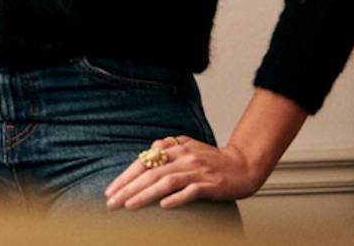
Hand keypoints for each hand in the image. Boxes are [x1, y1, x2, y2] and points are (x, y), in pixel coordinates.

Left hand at [104, 135, 264, 210]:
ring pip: (165, 181)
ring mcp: (197, 169)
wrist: (242, 165)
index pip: (143, 161)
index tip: (110, 191)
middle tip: (111, 202)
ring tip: (128, 206)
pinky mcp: (211, 184)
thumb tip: (145, 156)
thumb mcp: (186, 148)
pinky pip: (191, 191)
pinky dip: (177, 198)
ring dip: (144, 194)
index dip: (125, 176)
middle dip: (128, 188)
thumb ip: (166, 150)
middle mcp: (183, 156)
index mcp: (174, 147)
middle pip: (150, 172)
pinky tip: (164, 206)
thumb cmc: (211, 160)